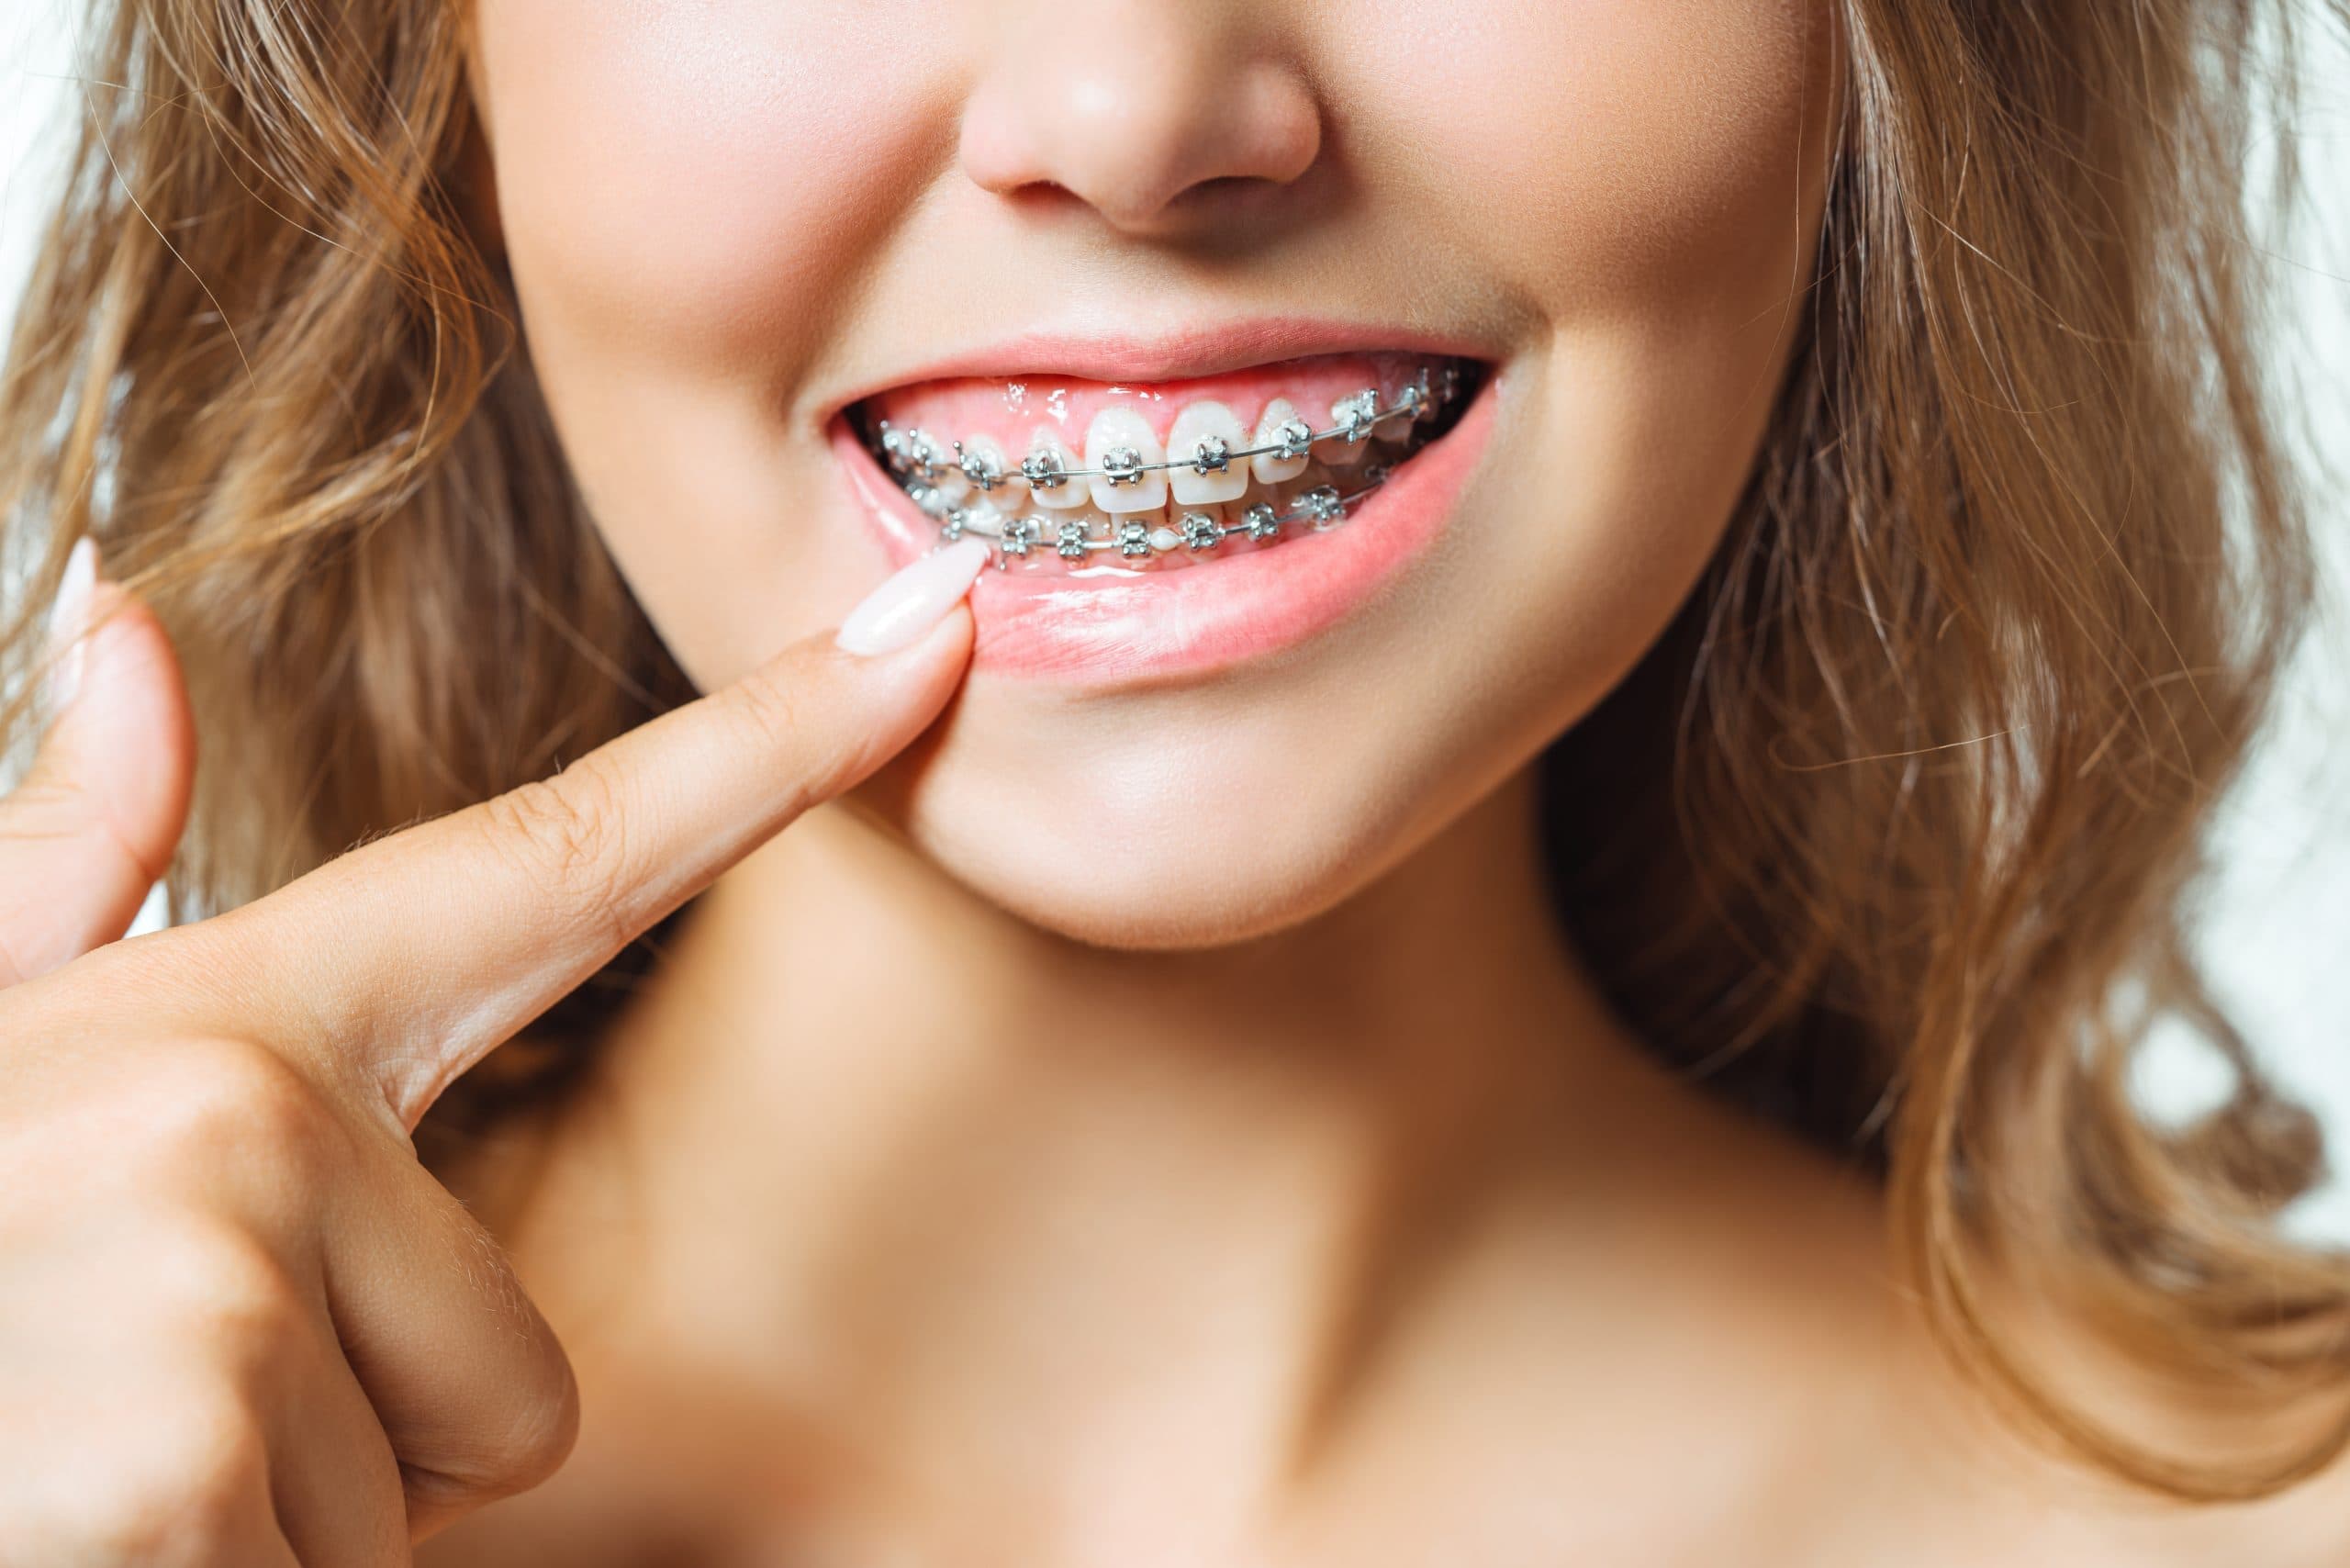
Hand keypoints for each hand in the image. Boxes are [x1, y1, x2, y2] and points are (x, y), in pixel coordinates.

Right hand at [0, 540, 977, 1564]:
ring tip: (104, 1472)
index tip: (948, 624)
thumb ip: (65, 875)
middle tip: (148, 1409)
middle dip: (359, 1438)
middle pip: (514, 1365)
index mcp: (228, 1018)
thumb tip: (127, 625)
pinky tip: (101, 1538)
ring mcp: (212, 1291)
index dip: (780, 739)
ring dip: (277, 1530)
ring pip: (432, 1500)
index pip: (569, 851)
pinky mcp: (176, 1473)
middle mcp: (240, 1118)